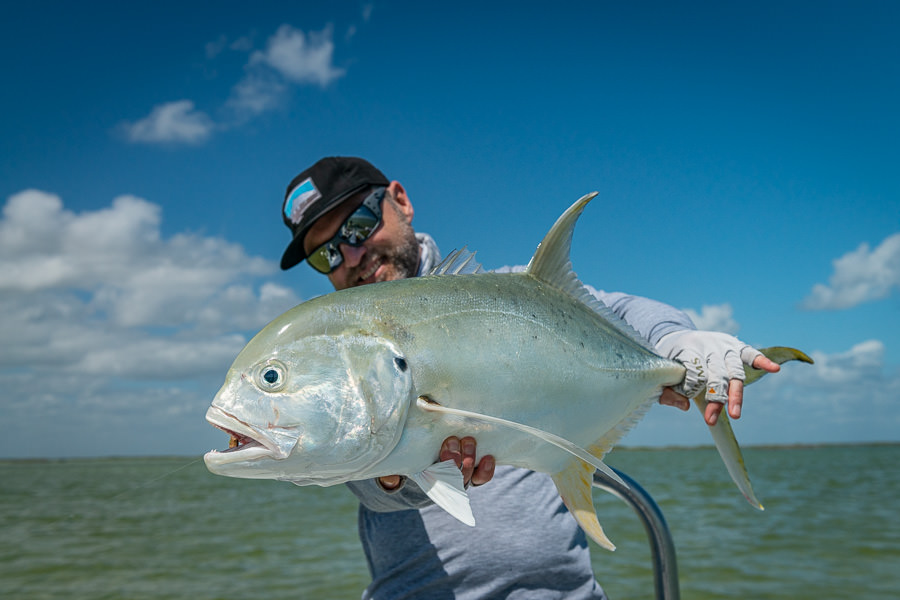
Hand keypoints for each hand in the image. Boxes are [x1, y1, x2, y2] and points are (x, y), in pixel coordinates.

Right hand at [377, 436, 495, 490]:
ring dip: (469, 458)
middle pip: (455, 477)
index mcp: (429, 481)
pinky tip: (489, 457)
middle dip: (454, 459)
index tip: (439, 457)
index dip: (442, 471)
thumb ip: (390, 473)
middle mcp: (447, 482)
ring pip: (470, 474)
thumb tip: (391, 480)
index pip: (438, 483)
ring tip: (467, 441)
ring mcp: (461, 476)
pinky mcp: (472, 469)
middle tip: (451, 441)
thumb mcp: (396, 466)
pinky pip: (482, 477)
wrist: (417, 456)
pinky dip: (486, 469)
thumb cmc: (406, 460)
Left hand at [656, 330, 780, 425]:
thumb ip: (668, 391)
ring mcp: (723, 346)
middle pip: (715, 375)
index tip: (686, 399)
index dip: (690, 388)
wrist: (677, 337)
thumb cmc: (670, 361)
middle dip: (714, 399)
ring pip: (734, 370)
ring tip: (735, 414)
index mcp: (687, 350)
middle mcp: (707, 347)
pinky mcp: (735, 346)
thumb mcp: (662, 373)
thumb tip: (685, 407)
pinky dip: (762, 360)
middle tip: (710, 421)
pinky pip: (750, 353)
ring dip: (735, 393)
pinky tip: (774, 369)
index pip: (693, 372)